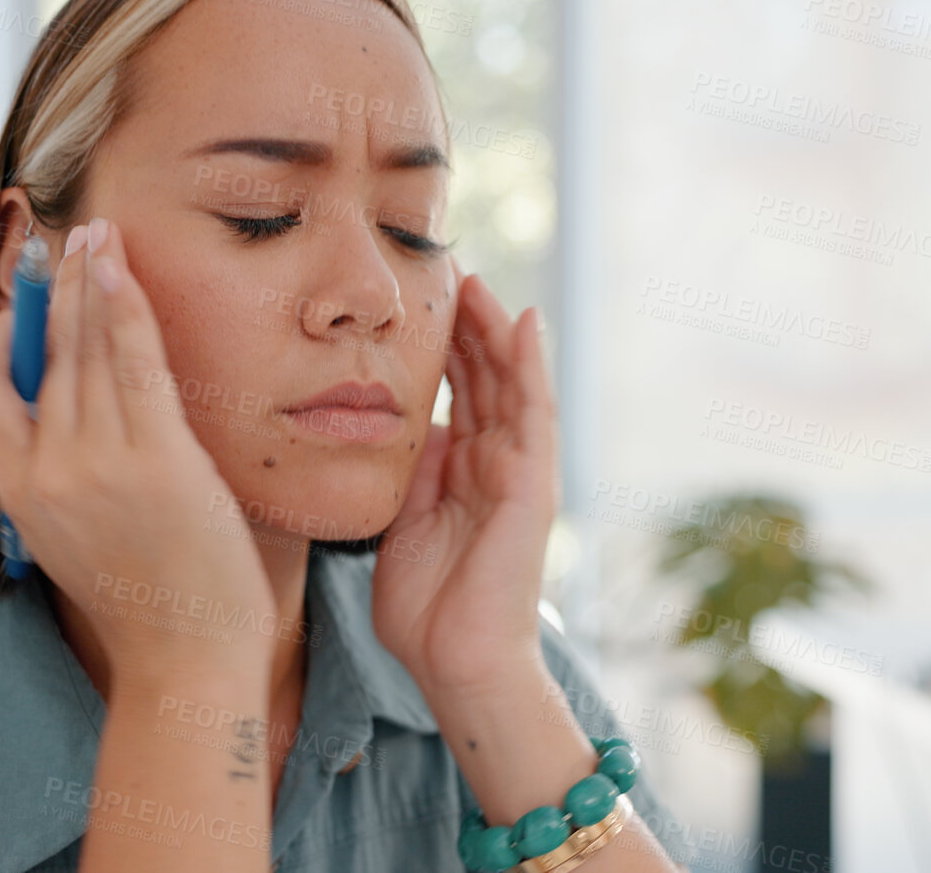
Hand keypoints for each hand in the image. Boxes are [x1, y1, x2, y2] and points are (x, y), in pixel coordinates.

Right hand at [0, 218, 276, 678]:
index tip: (22, 302)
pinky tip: (121, 265)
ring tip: (96, 233)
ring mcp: (97, 463)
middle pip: (34, 351)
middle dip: (46, 286)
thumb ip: (65, 472)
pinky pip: (132, 359)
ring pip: (80, 344)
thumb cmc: (147, 598)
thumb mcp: (78, 533)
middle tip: (62, 236)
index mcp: (17, 491)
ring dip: (86, 278)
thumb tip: (68, 411)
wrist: (186, 660)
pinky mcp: (154, 458)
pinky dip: (124, 303)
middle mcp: (46, 470)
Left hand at [371, 267, 560, 697]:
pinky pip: (535, 413)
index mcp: (461, 470)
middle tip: (444, 267)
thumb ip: (404, 473)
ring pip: (509, 382)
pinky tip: (524, 322)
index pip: (455, 391)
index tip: (416, 297)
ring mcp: (519, 470)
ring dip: (495, 329)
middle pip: (482, 376)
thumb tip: (395, 425)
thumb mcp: (398, 521)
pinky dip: (531, 366)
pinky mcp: (534, 484)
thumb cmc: (425, 608)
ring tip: (476, 280)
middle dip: (465, 323)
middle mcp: (494, 462)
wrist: (455, 663)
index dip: (439, 344)